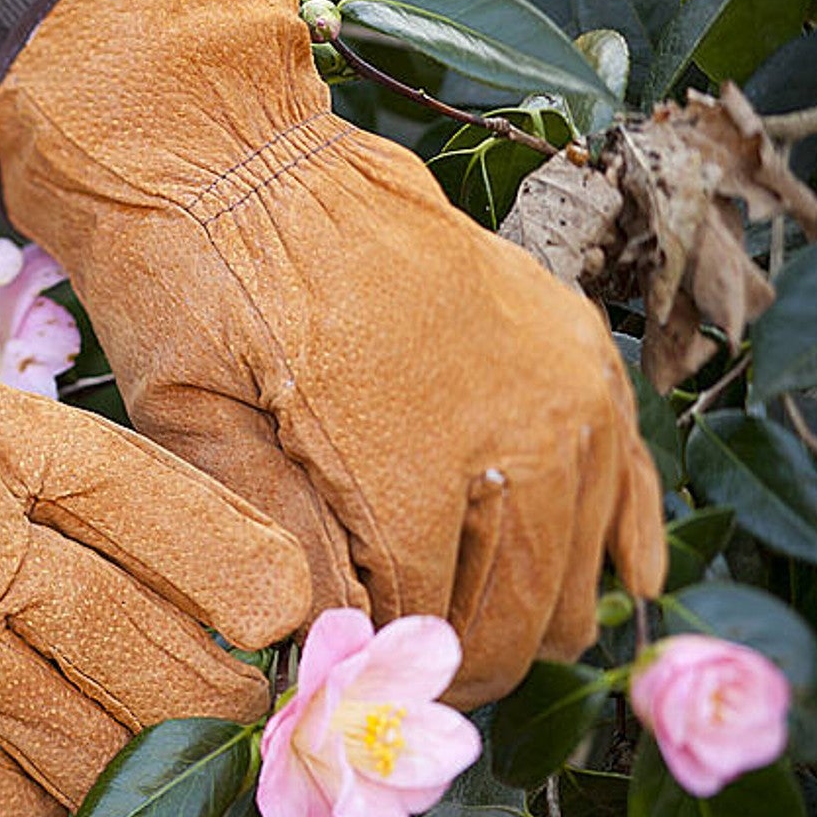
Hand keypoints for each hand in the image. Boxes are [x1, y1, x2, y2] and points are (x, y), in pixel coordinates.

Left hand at [0, 0, 664, 705]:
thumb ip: (279, 549)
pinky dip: (618, 529)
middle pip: (518, 611)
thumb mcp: (191, 430)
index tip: (350, 673)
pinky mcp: (572, 338)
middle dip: (461, 654)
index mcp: (408, 466)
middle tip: (406, 665)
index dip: (387, 665)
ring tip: (470, 623)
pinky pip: (628, 467)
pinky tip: (614, 579)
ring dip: (530, 605)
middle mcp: (513, 432)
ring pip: (577, 560)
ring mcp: (561, 380)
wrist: (226, 142)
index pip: (428, 629)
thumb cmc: (187, 284)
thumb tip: (332, 647)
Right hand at [0, 226, 308, 816]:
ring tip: (157, 773)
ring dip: (142, 774)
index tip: (287, 608)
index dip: (243, 570)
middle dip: (216, 702)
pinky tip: (44, 804)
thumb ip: (21, 450)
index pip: (163, 514)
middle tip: (237, 716)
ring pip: (87, 750)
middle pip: (148, 654)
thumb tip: (123, 538)